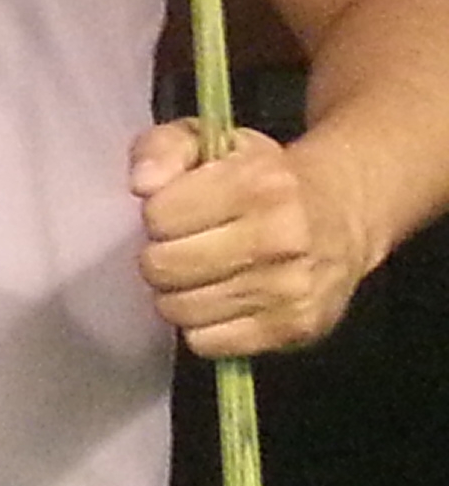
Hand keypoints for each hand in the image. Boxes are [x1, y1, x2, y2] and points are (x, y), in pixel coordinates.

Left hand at [129, 120, 365, 355]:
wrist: (343, 213)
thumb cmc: (261, 177)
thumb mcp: (211, 142)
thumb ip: (163, 148)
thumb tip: (142, 184)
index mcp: (258, 184)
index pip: (159, 217)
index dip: (158, 215)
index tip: (177, 212)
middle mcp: (281, 238)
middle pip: (164, 268)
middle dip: (161, 257)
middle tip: (182, 247)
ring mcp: (291, 289)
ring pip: (181, 310)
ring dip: (177, 294)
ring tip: (200, 274)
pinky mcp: (295, 328)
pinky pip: (207, 343)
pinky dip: (203, 326)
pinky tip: (221, 299)